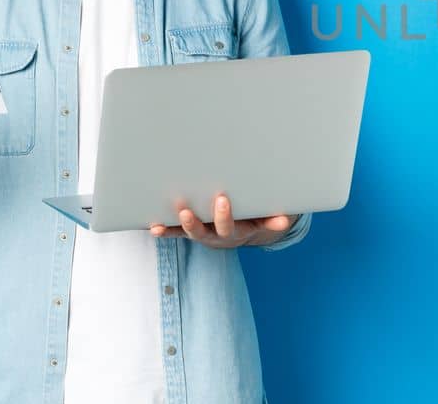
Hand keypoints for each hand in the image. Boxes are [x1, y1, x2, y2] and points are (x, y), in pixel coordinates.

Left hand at [149, 194, 300, 248]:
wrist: (247, 230)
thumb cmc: (259, 216)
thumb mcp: (269, 218)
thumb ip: (275, 219)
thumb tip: (284, 221)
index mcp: (238, 231)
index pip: (230, 226)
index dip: (225, 216)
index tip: (223, 200)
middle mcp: (218, 236)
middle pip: (207, 232)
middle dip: (197, 221)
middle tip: (189, 209)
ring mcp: (203, 234)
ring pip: (189, 233)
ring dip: (178, 227)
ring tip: (163, 222)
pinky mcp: (191, 230)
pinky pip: (176, 232)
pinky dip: (165, 230)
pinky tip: (154, 227)